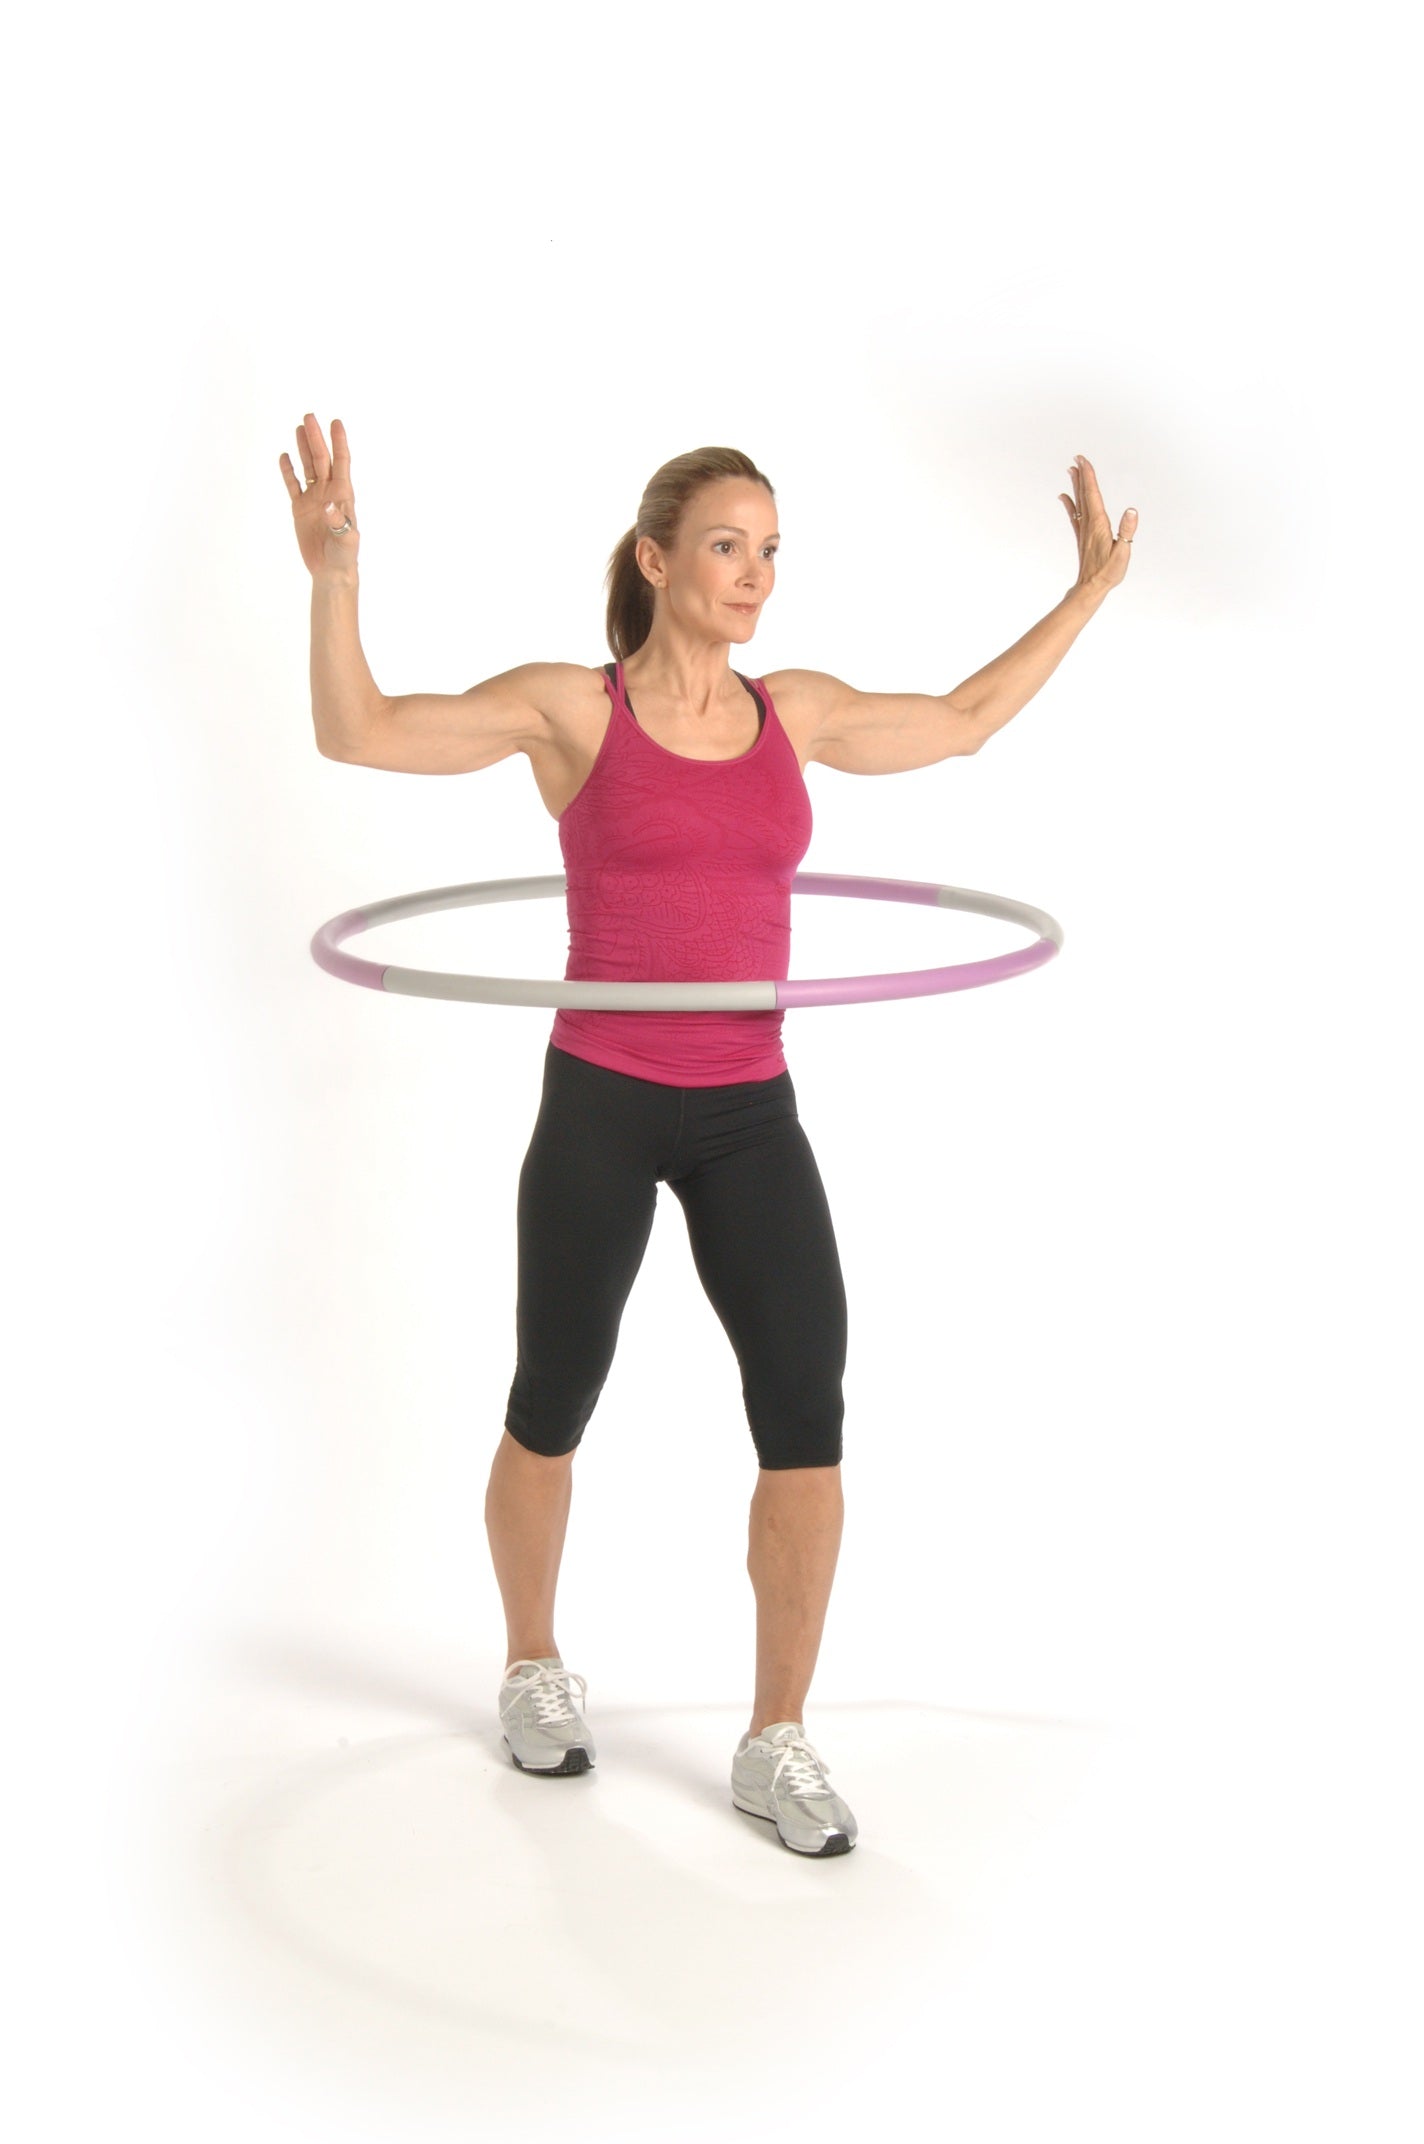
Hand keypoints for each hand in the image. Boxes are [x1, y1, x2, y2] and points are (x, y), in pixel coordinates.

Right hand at [280, 412, 359, 577]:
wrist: (331, 570)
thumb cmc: (344, 556)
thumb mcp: (346, 539)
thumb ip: (339, 522)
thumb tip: (329, 505)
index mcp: (343, 495)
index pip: (341, 462)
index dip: (339, 442)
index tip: (336, 422)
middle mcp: (328, 492)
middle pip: (322, 459)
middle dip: (316, 438)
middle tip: (309, 416)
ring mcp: (314, 499)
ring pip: (308, 467)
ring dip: (303, 448)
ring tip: (299, 428)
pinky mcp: (300, 509)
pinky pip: (293, 485)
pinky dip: (288, 471)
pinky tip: (285, 457)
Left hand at [1059, 454, 1136, 593]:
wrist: (1091, 587)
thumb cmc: (1108, 572)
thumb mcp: (1123, 552)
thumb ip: (1127, 531)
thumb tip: (1131, 511)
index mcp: (1099, 524)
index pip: (1093, 495)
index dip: (1089, 476)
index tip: (1084, 461)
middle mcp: (1089, 524)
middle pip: (1084, 494)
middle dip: (1081, 475)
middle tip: (1077, 458)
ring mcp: (1084, 530)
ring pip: (1079, 502)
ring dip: (1076, 485)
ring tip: (1071, 470)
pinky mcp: (1082, 537)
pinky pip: (1074, 515)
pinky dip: (1070, 504)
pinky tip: (1064, 497)